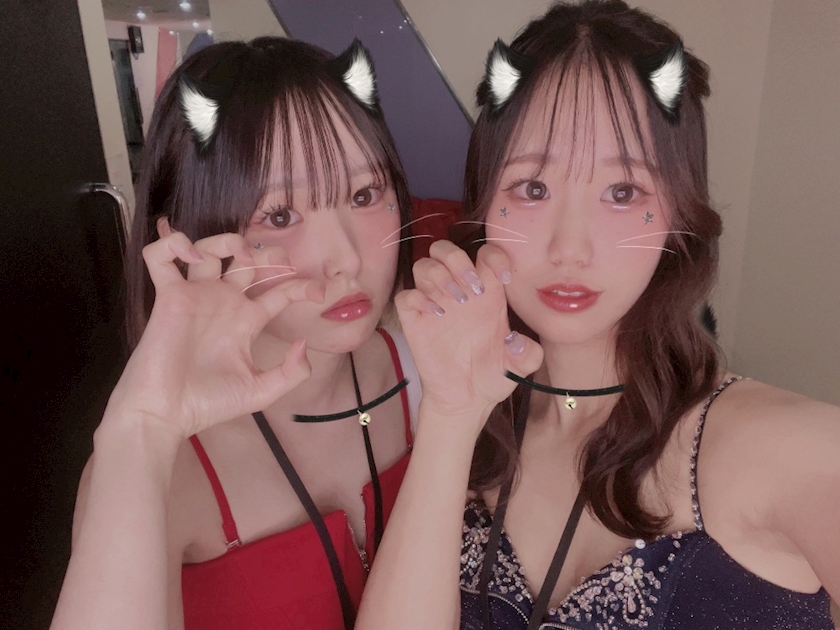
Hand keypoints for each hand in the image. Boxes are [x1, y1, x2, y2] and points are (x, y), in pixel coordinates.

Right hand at [106, 223, 323, 437]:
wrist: (167, 413)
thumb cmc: (208, 403)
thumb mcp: (261, 392)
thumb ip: (290, 372)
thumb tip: (304, 343)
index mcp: (247, 321)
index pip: (280, 292)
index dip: (302, 286)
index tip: (319, 292)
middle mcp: (224, 303)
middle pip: (248, 261)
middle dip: (267, 253)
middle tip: (279, 262)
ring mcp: (196, 296)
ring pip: (210, 249)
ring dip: (226, 240)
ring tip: (239, 254)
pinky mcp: (168, 296)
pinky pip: (160, 257)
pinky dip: (173, 246)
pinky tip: (192, 259)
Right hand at [396, 240, 541, 430]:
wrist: (466, 401)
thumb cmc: (492, 377)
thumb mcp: (519, 367)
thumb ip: (529, 353)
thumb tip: (517, 341)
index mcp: (487, 294)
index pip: (485, 254)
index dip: (494, 256)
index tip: (504, 278)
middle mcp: (459, 292)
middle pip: (446, 250)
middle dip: (458, 259)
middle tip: (472, 286)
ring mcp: (435, 305)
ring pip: (424, 265)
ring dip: (439, 275)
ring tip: (456, 301)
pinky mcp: (415, 322)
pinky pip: (406, 296)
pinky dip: (417, 298)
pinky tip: (436, 316)